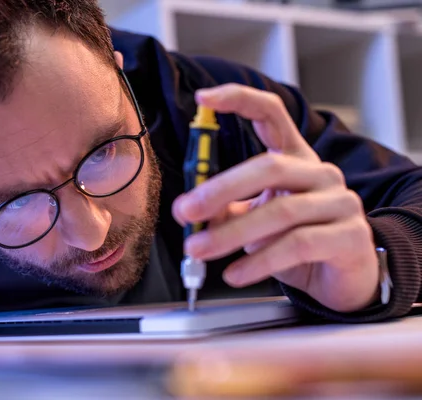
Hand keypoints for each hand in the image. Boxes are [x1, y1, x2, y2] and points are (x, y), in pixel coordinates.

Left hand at [172, 84, 378, 312]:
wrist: (344, 278)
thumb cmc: (298, 240)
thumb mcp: (258, 219)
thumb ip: (228, 209)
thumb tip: (189, 211)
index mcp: (295, 157)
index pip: (271, 114)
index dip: (239, 100)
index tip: (203, 99)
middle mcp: (320, 173)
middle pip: (268, 167)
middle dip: (220, 189)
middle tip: (186, 212)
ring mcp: (340, 202)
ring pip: (280, 212)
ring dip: (231, 235)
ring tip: (200, 250)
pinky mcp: (349, 237)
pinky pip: (297, 246)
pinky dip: (259, 262)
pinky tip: (234, 274)